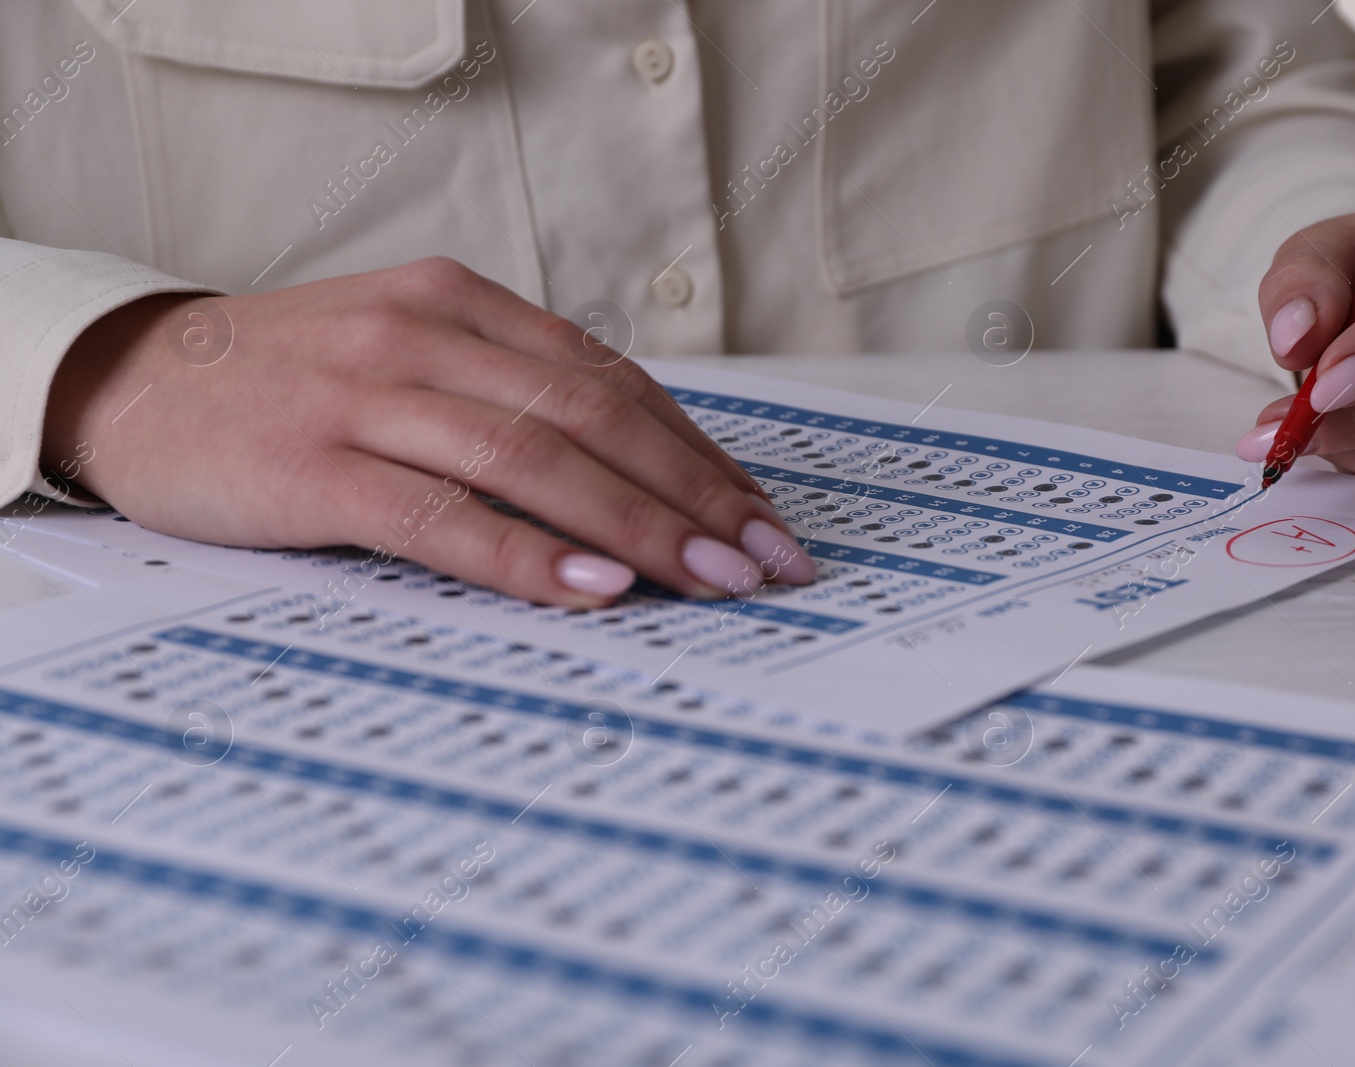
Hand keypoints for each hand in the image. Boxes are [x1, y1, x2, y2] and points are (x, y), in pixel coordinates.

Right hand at [42, 257, 814, 605]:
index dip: (698, 451)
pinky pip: (440, 515)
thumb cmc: (295, 385)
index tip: (761, 513)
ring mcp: (368, 395)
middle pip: (594, 416)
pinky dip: (525, 553)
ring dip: (640, 526)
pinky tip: (593, 587)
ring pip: (533, 460)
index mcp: (462, 302)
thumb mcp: (410, 356)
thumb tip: (636, 477)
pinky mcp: (313, 465)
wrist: (133, 382)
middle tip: (768, 559)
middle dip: (697, 494)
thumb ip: (509, 395)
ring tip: (715, 580)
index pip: (611, 380)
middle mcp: (426, 333)